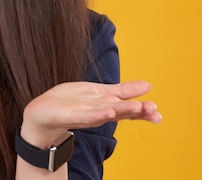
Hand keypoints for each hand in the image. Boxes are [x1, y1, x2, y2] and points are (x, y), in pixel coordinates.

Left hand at [21, 81, 161, 147]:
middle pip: (120, 111)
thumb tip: (148, 85)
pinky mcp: (71, 115)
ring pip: (107, 112)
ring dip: (122, 111)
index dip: (143, 111)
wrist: (42, 113)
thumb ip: (123, 90)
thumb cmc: (71, 102)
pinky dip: (98, 114)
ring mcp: (86, 114)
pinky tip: (108, 111)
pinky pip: (87, 115)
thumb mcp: (99, 92)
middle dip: (137, 111)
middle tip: (153, 110)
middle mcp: (99, 112)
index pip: (128, 108)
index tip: (158, 113)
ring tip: (137, 108)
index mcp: (107, 106)